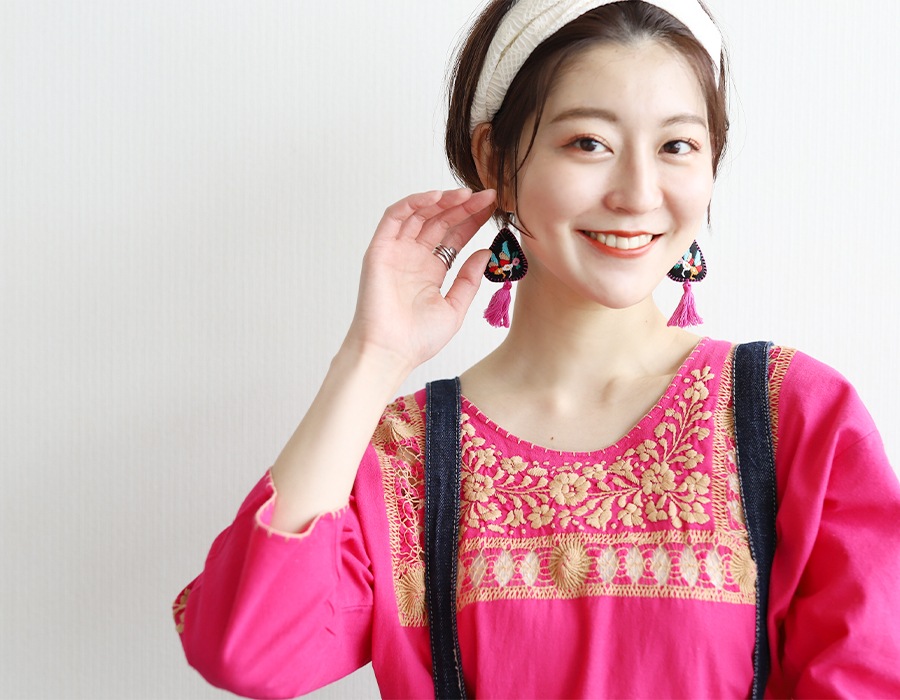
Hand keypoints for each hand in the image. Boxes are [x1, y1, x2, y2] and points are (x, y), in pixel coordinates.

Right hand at [344, 187, 495, 371]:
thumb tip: (486, 252)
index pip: (454, 236)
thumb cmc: (417, 339)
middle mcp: (414, 257)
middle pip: (440, 221)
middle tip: (487, 195)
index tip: (494, 207)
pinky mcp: (380, 249)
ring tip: (466, 195)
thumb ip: (469, 280)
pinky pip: (394, 217)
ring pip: (419, 214)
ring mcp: (396, 251)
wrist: (390, 352)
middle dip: (463, 206)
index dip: (473, 219)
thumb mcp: (455, 308)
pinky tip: (436, 197)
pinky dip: (413, 202)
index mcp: (431, 270)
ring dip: (442, 200)